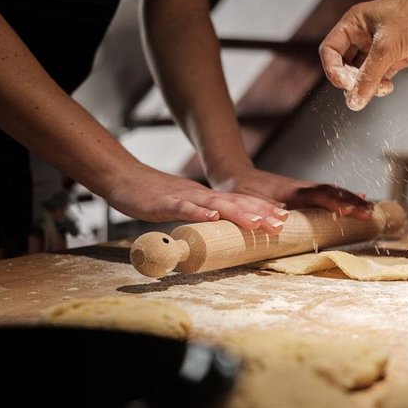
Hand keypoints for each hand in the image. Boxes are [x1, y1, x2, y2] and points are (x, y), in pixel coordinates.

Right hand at [106, 166, 288, 234]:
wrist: (124, 178)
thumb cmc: (154, 196)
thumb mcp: (185, 205)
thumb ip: (202, 214)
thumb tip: (221, 228)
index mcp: (206, 197)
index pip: (239, 202)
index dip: (262, 208)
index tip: (284, 217)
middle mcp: (200, 195)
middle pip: (235, 202)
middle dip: (260, 212)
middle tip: (282, 223)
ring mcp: (183, 197)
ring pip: (215, 204)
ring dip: (238, 213)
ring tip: (258, 222)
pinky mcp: (164, 203)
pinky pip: (183, 208)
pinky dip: (198, 213)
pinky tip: (212, 218)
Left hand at [210, 167, 372, 219]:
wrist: (234, 176)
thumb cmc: (239, 192)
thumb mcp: (247, 203)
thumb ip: (263, 211)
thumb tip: (280, 221)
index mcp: (289, 191)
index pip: (319, 194)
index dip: (335, 202)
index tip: (351, 209)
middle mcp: (300, 188)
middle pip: (332, 192)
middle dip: (352, 202)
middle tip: (371, 213)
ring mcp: (303, 189)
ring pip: (332, 191)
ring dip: (352, 200)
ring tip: (372, 210)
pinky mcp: (303, 192)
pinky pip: (328, 194)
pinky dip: (344, 197)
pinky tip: (358, 200)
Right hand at [319, 0, 407, 110]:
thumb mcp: (387, 46)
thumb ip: (368, 76)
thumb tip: (354, 99)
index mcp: (354, 23)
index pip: (330, 50)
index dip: (333, 69)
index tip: (344, 84)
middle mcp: (363, 36)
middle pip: (344, 66)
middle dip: (351, 80)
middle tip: (361, 89)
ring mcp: (378, 48)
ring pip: (361, 75)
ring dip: (366, 86)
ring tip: (378, 88)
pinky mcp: (393, 58)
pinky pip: (377, 78)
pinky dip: (379, 86)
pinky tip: (387, 86)